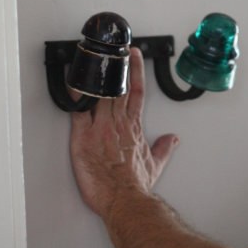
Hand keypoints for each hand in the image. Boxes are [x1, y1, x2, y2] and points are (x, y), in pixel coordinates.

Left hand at [70, 47, 179, 217]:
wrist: (123, 199)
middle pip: (116, 87)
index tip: (134, 55)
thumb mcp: (155, 165)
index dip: (136, 70)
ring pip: (98, 94)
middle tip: (113, 48)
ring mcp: (100, 128)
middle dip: (116, 66)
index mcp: (133, 126)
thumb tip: (173, 139)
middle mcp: (117, 123)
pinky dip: (75, 97)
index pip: (137, 91)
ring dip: (97, 76)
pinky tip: (73, 83)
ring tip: (96, 57)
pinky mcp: (82, 138)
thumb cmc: (135, 184)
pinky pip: (77, 111)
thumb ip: (164, 148)